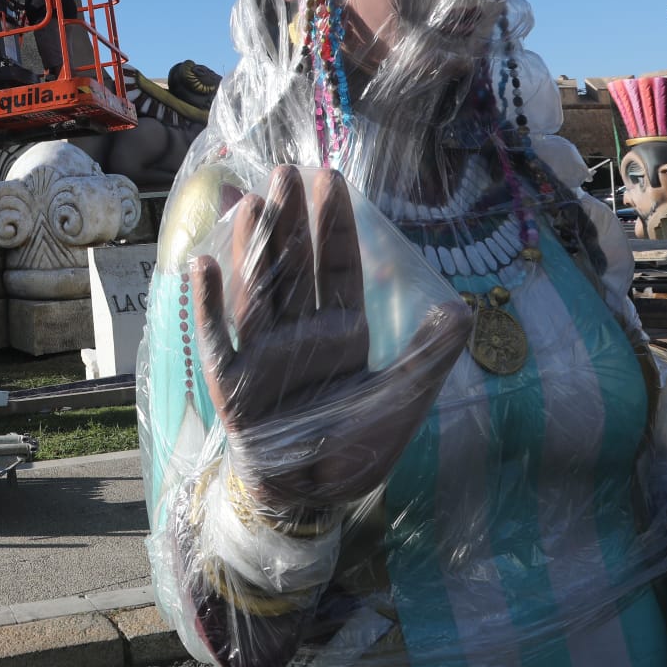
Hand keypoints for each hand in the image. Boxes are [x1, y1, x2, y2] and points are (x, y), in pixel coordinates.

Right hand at [190, 165, 469, 510]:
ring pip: (257, 289)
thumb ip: (430, 356)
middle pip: (294, 265)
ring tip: (251, 202)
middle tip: (286, 169)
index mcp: (340, 330)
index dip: (334, 224)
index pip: (338, 266)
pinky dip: (207, 305)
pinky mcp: (231, 382)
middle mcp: (298, 332)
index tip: (330, 178)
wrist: (312, 497)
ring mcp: (261, 353)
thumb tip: (464, 308)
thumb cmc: (357, 448)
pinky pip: (216, 339)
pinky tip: (202, 267)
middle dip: (291, 218)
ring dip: (252, 247)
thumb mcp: (404, 401)